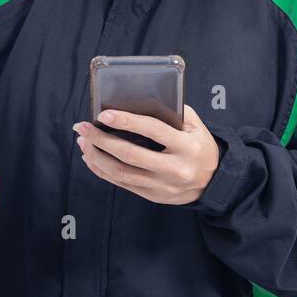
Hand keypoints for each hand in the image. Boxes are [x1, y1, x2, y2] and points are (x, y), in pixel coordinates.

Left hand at [71, 103, 220, 204]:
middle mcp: (174, 168)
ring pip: (121, 173)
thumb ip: (173, 112)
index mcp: (186, 146)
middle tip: (83, 127)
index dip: (126, 121)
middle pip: (130, 155)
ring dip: (97, 156)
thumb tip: (138, 100)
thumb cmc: (200, 146)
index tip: (104, 114)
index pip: (153, 130)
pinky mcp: (153, 196)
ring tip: (83, 142)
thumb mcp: (196, 126)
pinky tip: (91, 158)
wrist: (214, 181)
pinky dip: (102, 171)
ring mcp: (162, 185)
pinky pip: (122, 184)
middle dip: (101, 140)